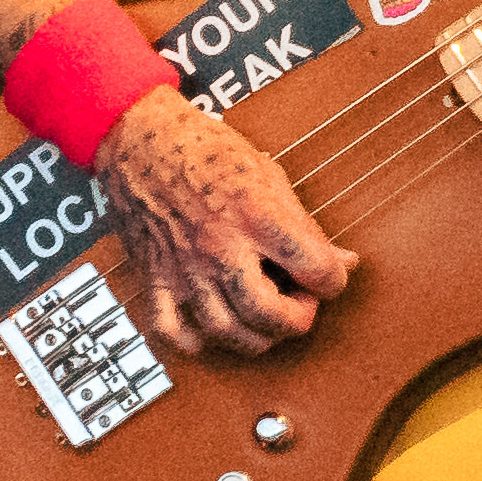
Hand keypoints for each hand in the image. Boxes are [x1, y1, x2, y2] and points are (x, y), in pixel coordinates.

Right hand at [105, 95, 356, 361]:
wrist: (138, 138)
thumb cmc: (204, 149)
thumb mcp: (267, 175)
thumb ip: (304, 225)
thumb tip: (343, 259)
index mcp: (255, 213)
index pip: (315, 267)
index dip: (334, 279)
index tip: (330, 276)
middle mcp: (219, 245)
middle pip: (267, 312)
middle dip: (298, 320)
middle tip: (302, 303)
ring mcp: (183, 265)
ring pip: (224, 329)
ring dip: (257, 337)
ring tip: (267, 318)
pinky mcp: (154, 276)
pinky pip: (170, 330)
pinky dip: (195, 342)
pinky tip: (214, 329)